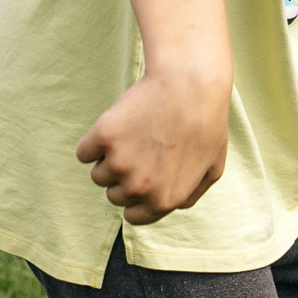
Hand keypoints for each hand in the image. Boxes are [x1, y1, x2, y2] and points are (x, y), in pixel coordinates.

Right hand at [76, 65, 230, 224]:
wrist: (191, 81)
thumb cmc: (207, 121)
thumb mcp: (212, 168)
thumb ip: (190, 195)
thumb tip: (167, 207)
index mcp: (163, 201)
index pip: (133, 216)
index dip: (136, 197)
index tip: (141, 177)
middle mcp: (139, 188)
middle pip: (113, 194)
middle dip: (126, 175)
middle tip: (145, 147)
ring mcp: (119, 163)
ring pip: (98, 174)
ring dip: (110, 158)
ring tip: (136, 133)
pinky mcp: (103, 137)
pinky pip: (84, 152)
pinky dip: (95, 141)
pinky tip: (118, 124)